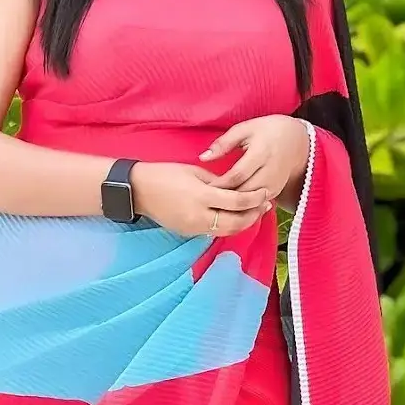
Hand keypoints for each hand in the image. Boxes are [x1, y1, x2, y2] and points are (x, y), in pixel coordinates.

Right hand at [130, 161, 274, 237]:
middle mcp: (199, 216)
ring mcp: (193, 227)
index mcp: (202, 196)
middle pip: (236, 222)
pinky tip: (234, 217)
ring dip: (243, 223)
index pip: (237, 201)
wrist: (139, 190)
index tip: (265, 192)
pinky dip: (227, 226)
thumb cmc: (166, 174)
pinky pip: (214, 232)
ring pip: (227, 231)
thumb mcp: (194, 172)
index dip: (254, 198)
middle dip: (253, 215)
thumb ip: (218, 182)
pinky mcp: (188, 233)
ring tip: (253, 213)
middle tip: (264, 205)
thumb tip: (236, 189)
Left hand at [199, 114, 308, 205]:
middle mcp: (270, 171)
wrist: (296, 140)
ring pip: (250, 202)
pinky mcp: (276, 192)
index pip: (238, 175)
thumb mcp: (245, 129)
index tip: (205, 186)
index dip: (220, 183)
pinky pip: (256, 204)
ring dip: (233, 204)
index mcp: (262, 152)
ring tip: (215, 202)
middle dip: (225, 197)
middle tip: (206, 198)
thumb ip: (223, 143)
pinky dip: (243, 206)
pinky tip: (229, 204)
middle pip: (244, 191)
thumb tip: (203, 157)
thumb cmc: (266, 131)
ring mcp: (275, 184)